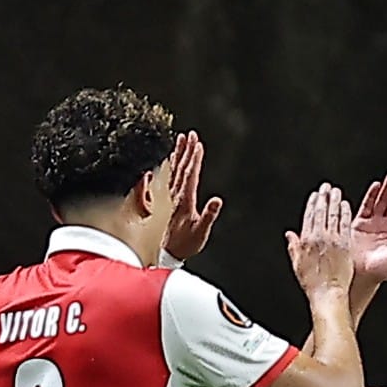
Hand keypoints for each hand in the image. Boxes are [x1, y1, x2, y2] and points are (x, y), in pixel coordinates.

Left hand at [162, 130, 224, 262]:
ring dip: (179, 153)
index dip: (194, 159)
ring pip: (174, 170)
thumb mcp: (201, 232)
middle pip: (181, 168)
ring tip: (181, 139)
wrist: (168, 252)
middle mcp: (176, 196)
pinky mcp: (169, 199)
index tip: (198, 145)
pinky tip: (174, 157)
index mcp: (185, 201)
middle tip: (190, 134)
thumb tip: (217, 201)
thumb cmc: (186, 243)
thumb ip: (209, 216)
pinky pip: (170, 176)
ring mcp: (171, 196)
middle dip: (187, 150)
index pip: (190, 175)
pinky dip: (172, 164)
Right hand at [285, 183, 354, 294]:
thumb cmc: (313, 284)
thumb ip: (294, 247)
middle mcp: (319, 238)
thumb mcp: (297, 264)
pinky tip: (346, 205)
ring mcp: (333, 240)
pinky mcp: (345, 244)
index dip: (313, 203)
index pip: (309, 216)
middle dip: (324, 197)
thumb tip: (289, 235)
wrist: (327, 293)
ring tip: (336, 191)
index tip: (315, 195)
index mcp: (306, 241)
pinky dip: (345, 213)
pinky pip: (344, 224)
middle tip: (326, 187)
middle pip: (321, 212)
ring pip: (333, 215)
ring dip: (335, 201)